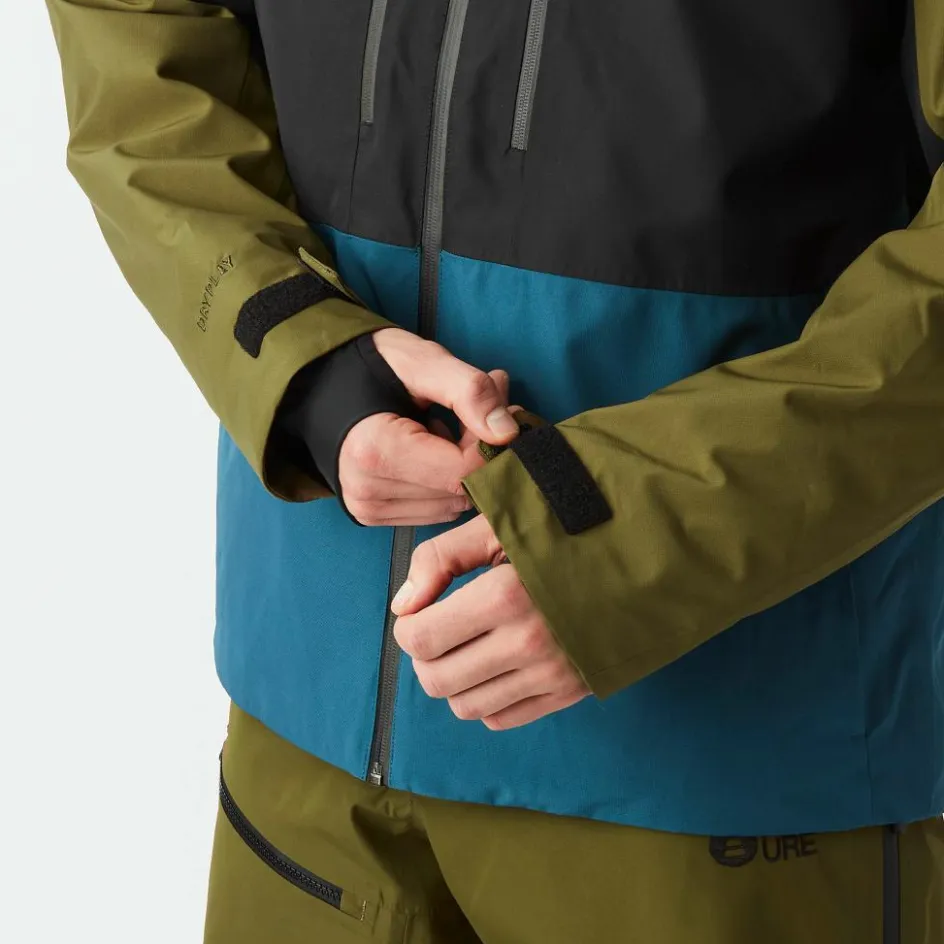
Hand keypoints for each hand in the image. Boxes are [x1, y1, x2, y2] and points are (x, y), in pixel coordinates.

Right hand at [339, 328, 518, 525]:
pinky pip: (436, 511)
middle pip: (460, 490)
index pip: (463, 470)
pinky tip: (433, 452)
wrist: (317, 386)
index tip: (497, 407)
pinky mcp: (374, 517)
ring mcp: (368, 510)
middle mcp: (368, 491)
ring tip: (450, 428)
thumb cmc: (372, 367)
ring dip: (464, 469)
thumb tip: (508, 432)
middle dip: (479, 452)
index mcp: (375, 451)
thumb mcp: (421, 361)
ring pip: (453, 505)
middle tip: (479, 411)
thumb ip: (467, 390)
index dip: (490, 442)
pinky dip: (446, 483)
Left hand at [391, 515, 590, 728]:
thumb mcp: (498, 526)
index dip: (408, 626)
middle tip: (439, 630)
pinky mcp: (569, 692)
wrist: (644, 557)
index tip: (421, 610)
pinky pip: (502, 718)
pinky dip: (486, 698)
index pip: (420, 639)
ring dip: (453, 680)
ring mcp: (551, 674)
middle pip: (437, 680)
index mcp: (504, 596)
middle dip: (425, 656)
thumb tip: (402, 606)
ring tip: (468, 646)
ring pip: (465, 706)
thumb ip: (440, 558)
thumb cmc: (564, 532)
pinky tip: (496, 665)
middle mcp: (527, 643)